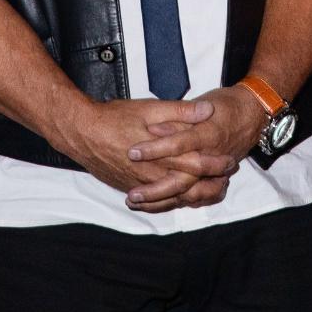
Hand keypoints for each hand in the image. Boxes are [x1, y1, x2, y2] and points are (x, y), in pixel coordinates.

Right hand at [60, 95, 235, 211]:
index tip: (230, 160)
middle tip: (226, 179)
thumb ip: (181, 111)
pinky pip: (155, 203)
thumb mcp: (150, 108)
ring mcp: (140, 185)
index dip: (216, 164)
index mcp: (161, 155)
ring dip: (194, 195)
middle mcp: (153, 175)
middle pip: (189, 186)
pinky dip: (171, 203)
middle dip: (210, 184)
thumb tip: (207, 110)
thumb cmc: (114, 118)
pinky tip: (179, 199)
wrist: (81, 133)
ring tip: (210, 191)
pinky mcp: (129, 188)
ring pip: (173, 198)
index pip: (196, 165)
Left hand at [122, 84, 267, 210]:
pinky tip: (155, 205)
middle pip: (183, 181)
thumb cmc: (225, 105)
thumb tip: (154, 127)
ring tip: (136, 202)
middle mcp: (212, 158)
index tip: (132, 152)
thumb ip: (179, 116)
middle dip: (156, 190)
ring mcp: (215, 173)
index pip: (179, 145)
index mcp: (208, 135)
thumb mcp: (202, 102)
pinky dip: (176, 203)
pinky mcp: (216, 180)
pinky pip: (197, 198)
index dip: (155, 149)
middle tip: (132, 194)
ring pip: (188, 195)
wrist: (254, 115)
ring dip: (162, 201)